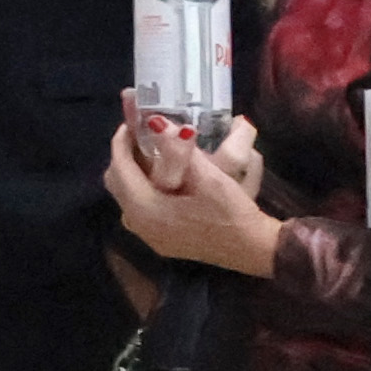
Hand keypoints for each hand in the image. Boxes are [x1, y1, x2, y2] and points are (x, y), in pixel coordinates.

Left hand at [104, 94, 281, 276]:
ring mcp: (148, 234)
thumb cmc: (231, 213)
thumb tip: (155, 121)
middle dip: (125, 155)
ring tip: (151, 149)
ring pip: (127, 194)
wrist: (254, 250)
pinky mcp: (160, 238)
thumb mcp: (208, 177)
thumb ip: (178, 149)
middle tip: (141, 134)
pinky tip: (163, 174)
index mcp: (144, 209)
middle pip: (117, 181)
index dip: (122, 140)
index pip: (119, 166)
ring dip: (134, 170)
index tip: (132, 120)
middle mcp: (138, 224)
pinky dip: (143, 186)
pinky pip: (139, 206)